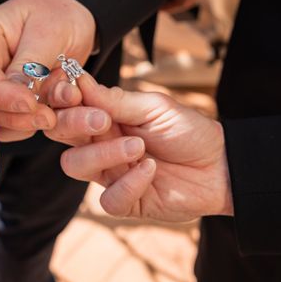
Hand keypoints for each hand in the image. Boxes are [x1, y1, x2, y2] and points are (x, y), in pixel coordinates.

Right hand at [0, 0, 93, 141]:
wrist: (77, 22)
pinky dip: (42, 123)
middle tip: (50, 117)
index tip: (30, 104)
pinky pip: (19, 126)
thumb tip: (17, 96)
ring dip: (33, 121)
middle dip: (19, 115)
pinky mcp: (13, 104)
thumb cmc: (60, 14)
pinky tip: (64, 107)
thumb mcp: (49, 30)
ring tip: (65, 101)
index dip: (0, 93)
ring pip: (2, 120)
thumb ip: (31, 63)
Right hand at [46, 74, 232, 221]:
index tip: (72, 92)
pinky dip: (129, 184)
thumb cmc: (188, 131)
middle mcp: (98, 144)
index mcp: (101, 117)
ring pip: (74, 165)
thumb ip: (115, 99)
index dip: (59, 99)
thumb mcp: (154, 107)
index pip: (64, 107)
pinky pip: (108, 199)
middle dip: (73, 123)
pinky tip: (150, 170)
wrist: (221, 166)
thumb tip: (79, 80)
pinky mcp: (124, 201)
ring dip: (103, 154)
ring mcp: (108, 173)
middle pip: (59, 134)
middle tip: (102, 120)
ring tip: (138, 147)